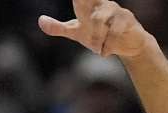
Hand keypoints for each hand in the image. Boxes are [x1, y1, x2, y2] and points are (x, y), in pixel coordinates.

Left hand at [38, 0, 152, 57]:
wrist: (125, 46)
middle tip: (86, 37)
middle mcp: (101, 4)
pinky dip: (108, 44)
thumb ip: (58, 27)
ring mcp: (115, 10)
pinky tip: (105, 52)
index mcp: (88, 5)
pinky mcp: (127, 20)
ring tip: (96, 49)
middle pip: (86, 1)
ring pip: (100, 19)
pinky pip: (115, 30)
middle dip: (84, 12)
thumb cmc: (99, 35)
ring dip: (96, 37)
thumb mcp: (76, 32)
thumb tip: (40, 20)